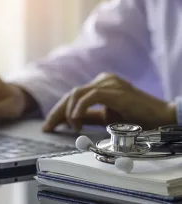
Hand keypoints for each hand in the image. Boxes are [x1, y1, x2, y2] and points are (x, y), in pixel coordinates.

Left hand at [43, 73, 175, 131]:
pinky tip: (76, 120)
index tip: (49, 124)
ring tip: (73, 127)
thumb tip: (70, 120)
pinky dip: (80, 108)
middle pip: (72, 94)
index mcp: (100, 84)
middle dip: (57, 112)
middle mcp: (102, 80)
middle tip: (48, 127)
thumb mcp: (105, 118)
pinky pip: (90, 96)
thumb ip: (88, 116)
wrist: (159, 116)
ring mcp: (108, 83)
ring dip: (69, 112)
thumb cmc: (134, 117)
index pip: (74, 96)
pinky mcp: (114, 90)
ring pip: (78, 93)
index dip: (59, 110)